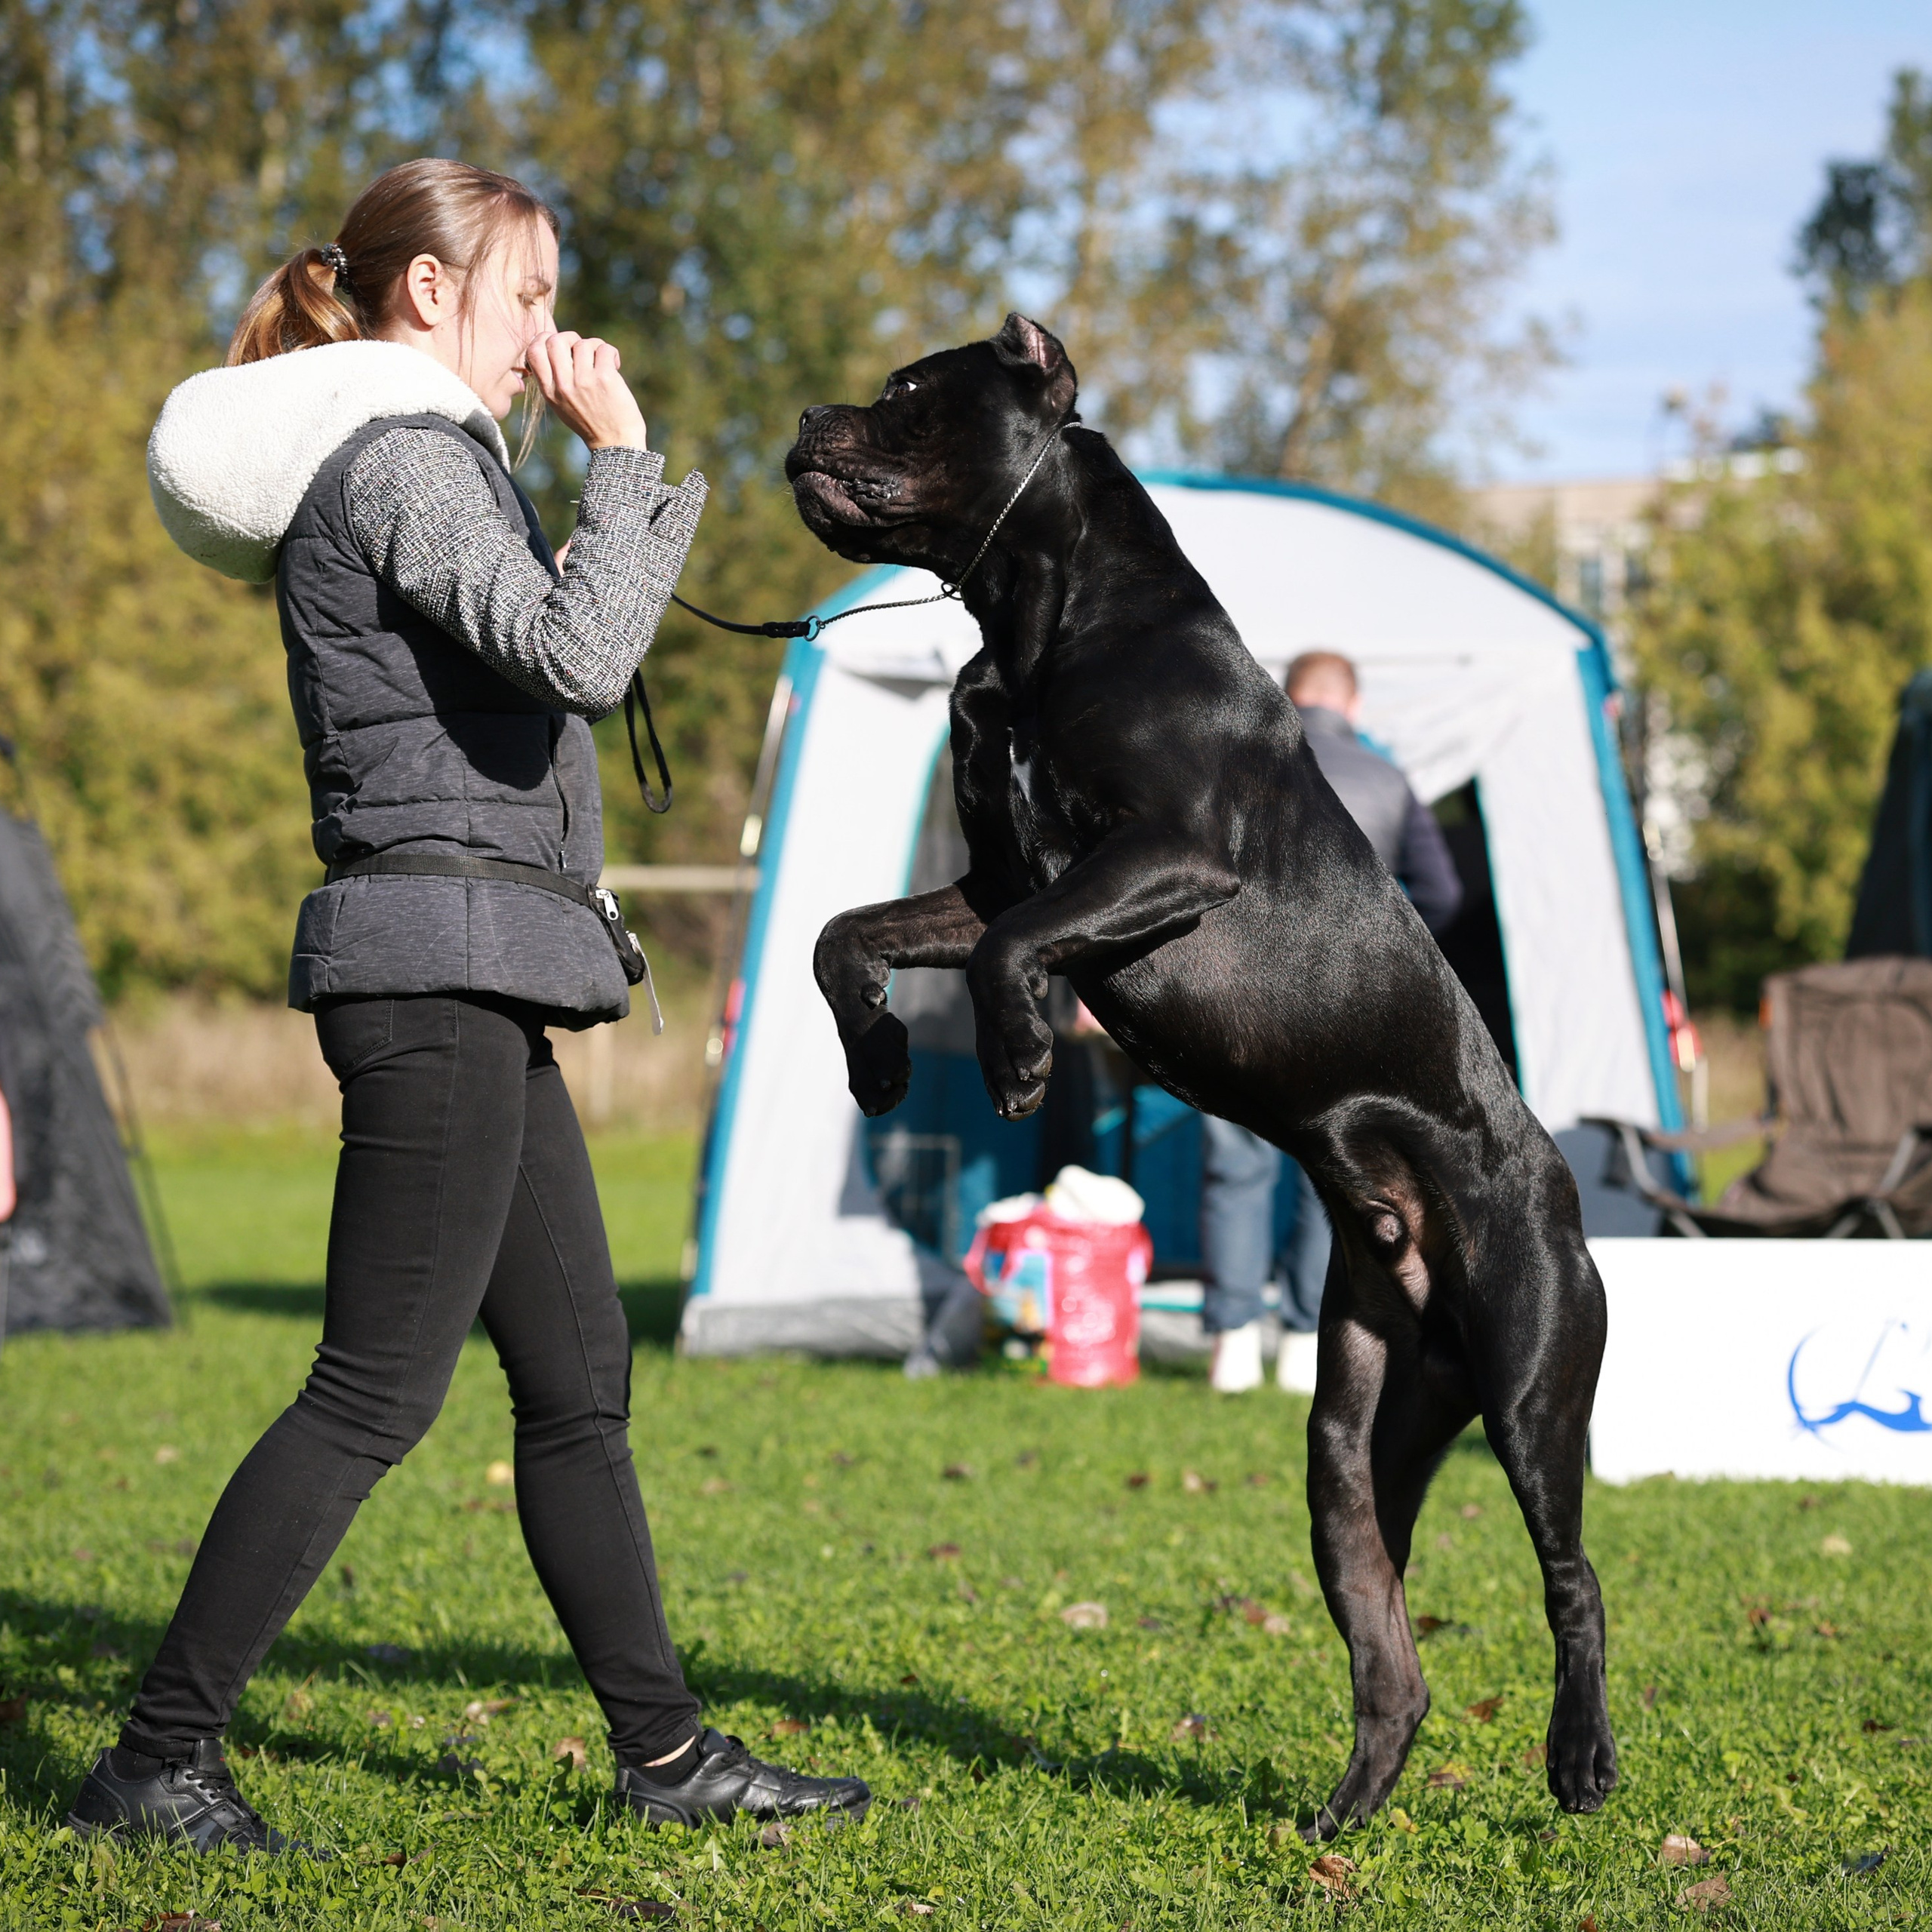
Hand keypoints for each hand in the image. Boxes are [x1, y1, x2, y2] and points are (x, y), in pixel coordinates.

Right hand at [525, 331, 648, 451]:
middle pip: (555, 340)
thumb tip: (555, 344)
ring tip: (602, 363)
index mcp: (549, 392)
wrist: (616, 444)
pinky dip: (611, 354)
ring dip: (595, 348)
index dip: (544, 339)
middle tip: (582, 352)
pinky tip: (614, 366)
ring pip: (583, 343)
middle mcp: (563, 386)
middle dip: (570, 338)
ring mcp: (583, 381)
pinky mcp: (605, 378)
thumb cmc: (590, 422)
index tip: (560, 346)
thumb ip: (554, 378)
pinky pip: (604, 349)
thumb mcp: (562, 404)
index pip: (534, 351)